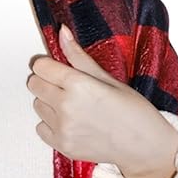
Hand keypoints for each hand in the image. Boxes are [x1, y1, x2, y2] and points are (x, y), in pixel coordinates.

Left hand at [26, 23, 177, 177]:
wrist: (143, 145)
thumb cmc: (132, 110)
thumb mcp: (108, 78)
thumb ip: (79, 57)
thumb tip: (62, 32)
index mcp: (78, 84)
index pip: (40, 67)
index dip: (48, 65)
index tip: (57, 68)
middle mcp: (66, 106)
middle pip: (34, 85)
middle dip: (46, 82)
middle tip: (67, 87)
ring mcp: (62, 128)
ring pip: (37, 106)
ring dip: (49, 103)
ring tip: (72, 106)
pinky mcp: (62, 146)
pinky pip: (41, 128)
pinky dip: (51, 124)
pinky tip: (71, 122)